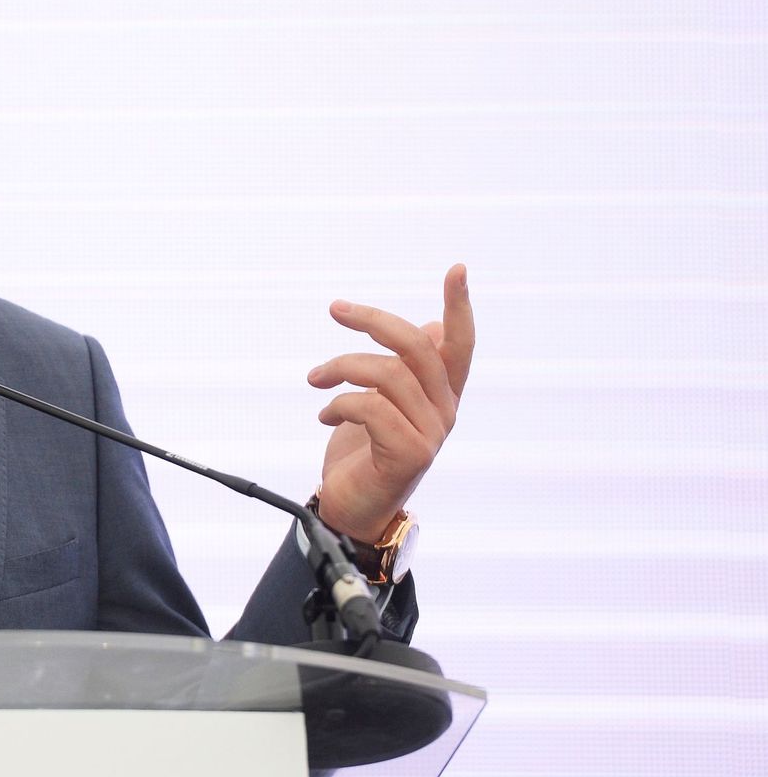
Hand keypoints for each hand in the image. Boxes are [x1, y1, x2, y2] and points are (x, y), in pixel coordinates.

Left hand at [308, 264, 474, 542]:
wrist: (350, 507)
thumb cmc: (363, 450)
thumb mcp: (382, 401)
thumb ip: (405, 368)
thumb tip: (431, 327)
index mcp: (440, 393)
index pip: (460, 343)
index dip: (459, 306)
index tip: (457, 269)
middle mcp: (444, 410)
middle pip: (418, 346)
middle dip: (373, 321)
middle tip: (336, 309)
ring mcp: (432, 433)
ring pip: (387, 374)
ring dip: (341, 368)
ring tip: (316, 379)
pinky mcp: (410, 453)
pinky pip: (370, 407)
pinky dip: (338, 404)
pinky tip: (325, 416)